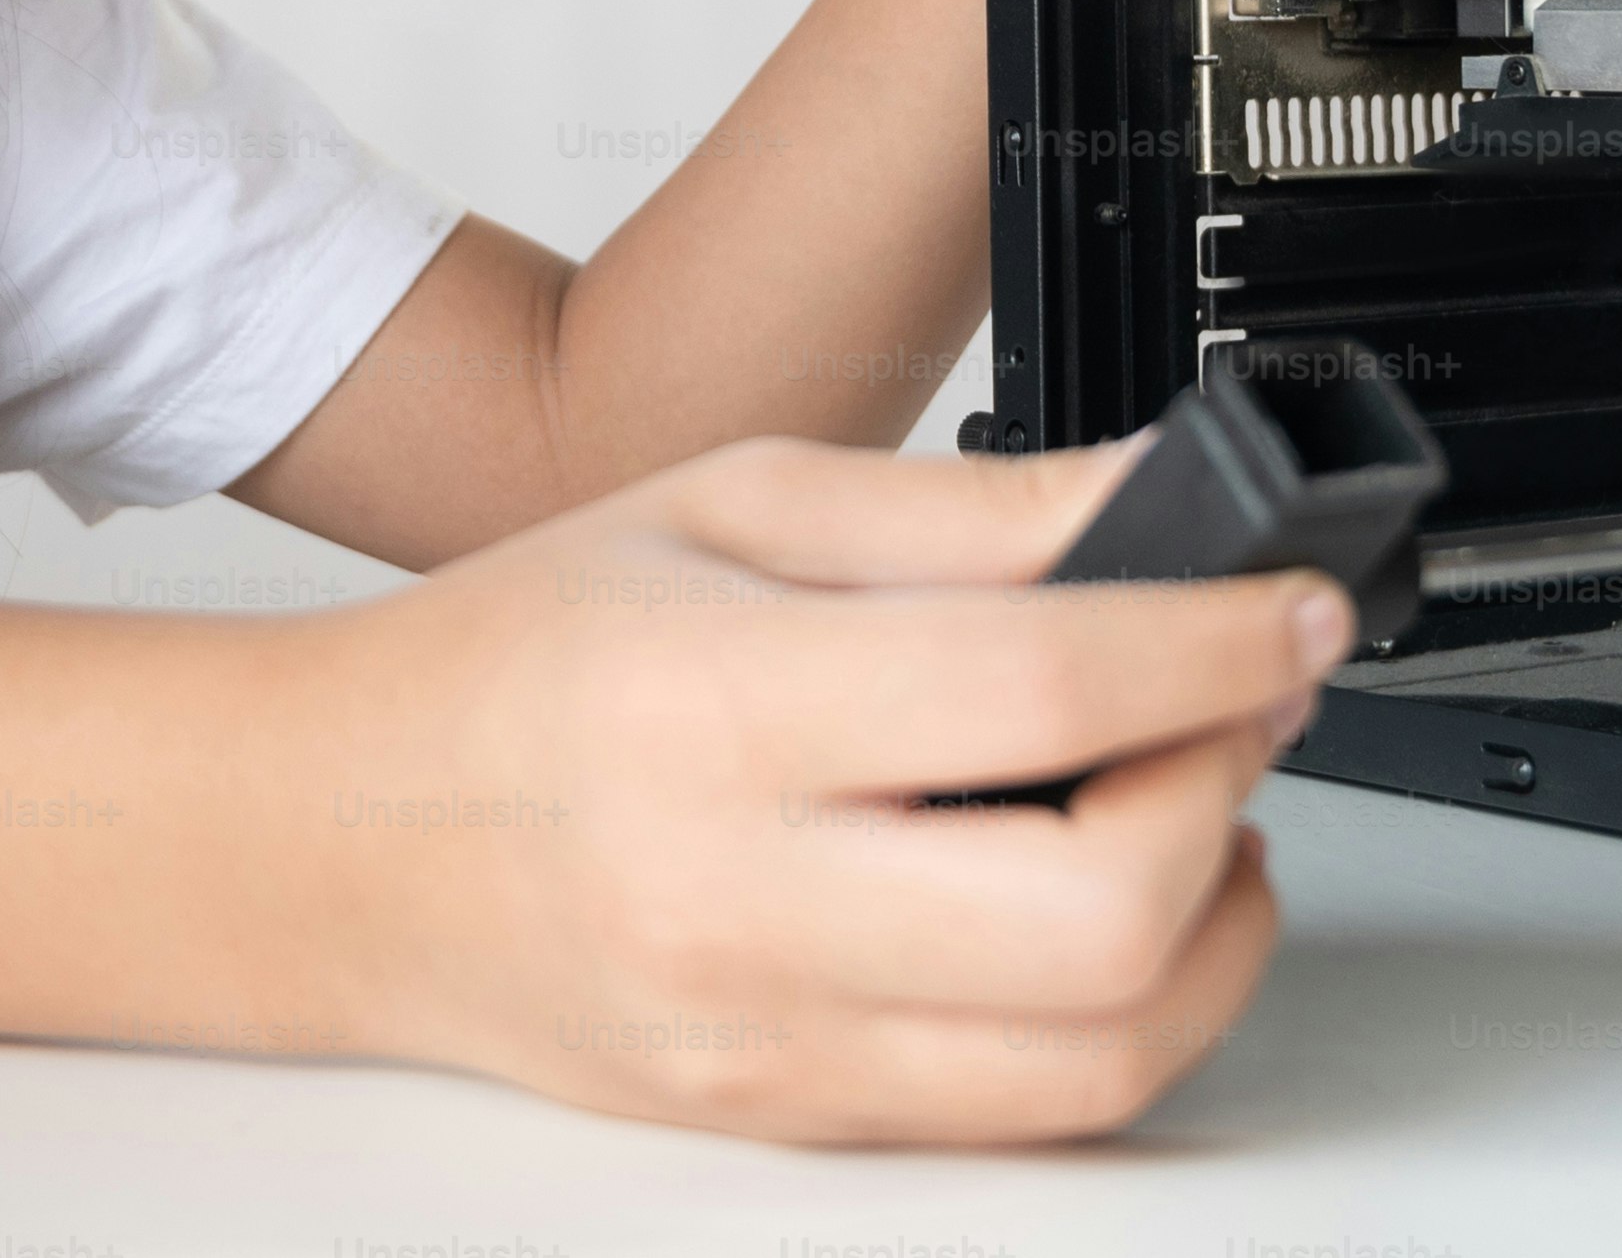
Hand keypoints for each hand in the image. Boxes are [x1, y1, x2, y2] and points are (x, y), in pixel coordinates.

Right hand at [267, 432, 1346, 1142]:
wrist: (332, 842)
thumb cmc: (513, 662)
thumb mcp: (727, 505)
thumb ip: (968, 511)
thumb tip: (1167, 502)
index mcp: (714, 708)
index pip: (1042, 688)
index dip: (1216, 645)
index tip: (1290, 608)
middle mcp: (737, 901)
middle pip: (1102, 917)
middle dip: (1223, 798)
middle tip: (1232, 710)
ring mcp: (764, 1041)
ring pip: (1095, 1057)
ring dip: (1210, 929)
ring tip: (1190, 817)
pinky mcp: (785, 1120)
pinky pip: (1022, 1111)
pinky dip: (1121, 1013)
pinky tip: (1109, 910)